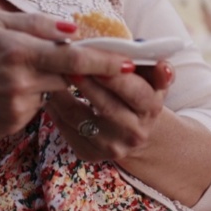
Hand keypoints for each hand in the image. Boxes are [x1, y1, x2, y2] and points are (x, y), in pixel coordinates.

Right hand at [0, 11, 131, 134]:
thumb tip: (73, 30)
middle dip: (80, 71)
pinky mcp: (10, 125)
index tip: (131, 63)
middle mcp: (21, 84)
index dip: (107, 63)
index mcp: (19, 53)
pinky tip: (2, 88)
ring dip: (49, 82)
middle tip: (79, 60)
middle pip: (69, 78)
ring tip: (16, 69)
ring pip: (52, 93)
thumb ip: (36, 24)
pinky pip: (34, 109)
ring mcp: (16, 108)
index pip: (76, 60)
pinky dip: (30, 97)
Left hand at [44, 60, 174, 161]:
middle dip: (85, 81)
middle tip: (65, 61)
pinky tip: (47, 91)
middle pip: (106, 106)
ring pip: (80, 118)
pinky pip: (66, 129)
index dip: (114, 75)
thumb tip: (163, 65)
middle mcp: (134, 132)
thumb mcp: (154, 81)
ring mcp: (111, 147)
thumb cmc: (140, 93)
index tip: (93, 56)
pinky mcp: (89, 154)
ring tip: (50, 72)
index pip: (134, 91)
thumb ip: (158, 69)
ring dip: (62, 94)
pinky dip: (54, 109)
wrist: (136, 132)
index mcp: (152, 109)